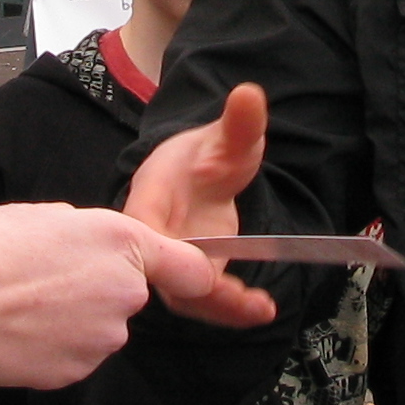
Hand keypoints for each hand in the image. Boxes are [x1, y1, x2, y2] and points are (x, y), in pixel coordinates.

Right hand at [0, 201, 270, 389]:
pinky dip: (50, 346)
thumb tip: (84, 251)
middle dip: (93, 290)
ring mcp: (104, 338)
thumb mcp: (36, 217)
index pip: (187, 265)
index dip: (188, 273)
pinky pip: (72, 355)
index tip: (195, 280)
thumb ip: (79, 234)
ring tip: (20, 303)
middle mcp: (124, 291)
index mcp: (119, 241)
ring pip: (97, 327)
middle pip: (124, 295)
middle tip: (40, 278)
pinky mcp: (78, 371)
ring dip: (69, 319)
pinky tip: (17, 331)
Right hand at [123, 86, 276, 326]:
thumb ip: (239, 125)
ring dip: (220, 307)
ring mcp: (170, 262)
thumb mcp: (226, 138)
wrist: (199, 176)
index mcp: (148, 199)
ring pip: (184, 296)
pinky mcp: (188, 279)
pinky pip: (202, 301)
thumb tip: (249, 94)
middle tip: (242, 298)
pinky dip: (229, 310)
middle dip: (200, 291)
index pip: (143, 229)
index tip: (204, 264)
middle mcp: (153, 238)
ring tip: (260, 308)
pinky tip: (261, 309)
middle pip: (162, 273)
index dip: (166, 250)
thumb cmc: (204, 155)